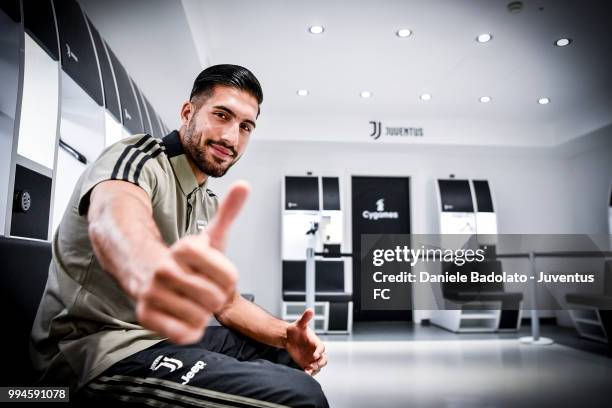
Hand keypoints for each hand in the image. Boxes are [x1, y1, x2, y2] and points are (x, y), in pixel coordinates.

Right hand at [135, 181, 248, 343]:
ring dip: (202, 314)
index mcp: (185, 247)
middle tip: (204, 291)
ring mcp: (152, 293)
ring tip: (191, 301)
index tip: (216, 274)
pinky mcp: (145, 316)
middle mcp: (165, 268)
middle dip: (215, 298)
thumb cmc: (187, 260)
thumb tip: (244, 184)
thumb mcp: (210, 236)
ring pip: (201, 318)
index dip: (228, 280)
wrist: (146, 272)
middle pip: (215, 299)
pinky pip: (184, 335)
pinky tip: (183, 317)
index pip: (230, 277)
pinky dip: (190, 330)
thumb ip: (228, 212)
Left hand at [285, 309, 327, 375]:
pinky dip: (309, 372)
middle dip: (321, 362)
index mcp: (316, 342)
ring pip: (319, 366)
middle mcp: (315, 351)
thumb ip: (305, 318)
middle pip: (324, 359)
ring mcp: (311, 358)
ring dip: (316, 369)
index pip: (321, 348)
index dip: (319, 351)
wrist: (288, 338)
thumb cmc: (295, 330)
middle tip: (314, 365)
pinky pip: (310, 370)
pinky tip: (305, 373)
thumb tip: (310, 310)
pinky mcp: (306, 364)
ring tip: (309, 370)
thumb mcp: (300, 324)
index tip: (315, 355)